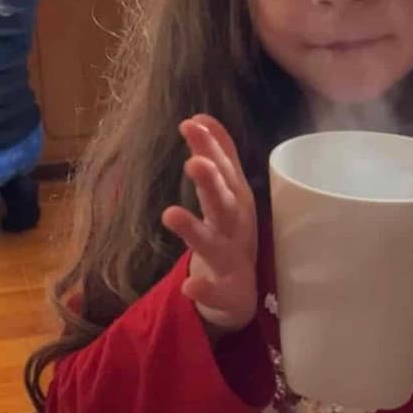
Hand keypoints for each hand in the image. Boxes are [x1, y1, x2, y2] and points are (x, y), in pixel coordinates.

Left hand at [161, 114, 257, 338]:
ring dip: (194, 230)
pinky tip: (188, 285)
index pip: (226, 169)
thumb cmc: (232, 234)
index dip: (213, 147)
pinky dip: (203, 288)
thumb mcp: (229, 194)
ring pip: (214, 245)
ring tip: (170, 214)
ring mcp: (233, 261)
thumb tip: (202, 116)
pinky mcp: (227, 292)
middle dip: (212, 182)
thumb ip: (221, 157)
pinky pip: (214, 291)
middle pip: (224, 202)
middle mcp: (237, 228)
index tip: (192, 122)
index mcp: (238, 202)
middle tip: (193, 161)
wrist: (242, 295)